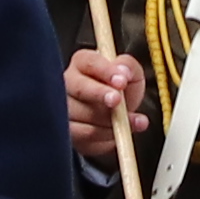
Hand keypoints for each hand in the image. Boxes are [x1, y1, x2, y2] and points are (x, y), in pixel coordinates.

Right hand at [62, 47, 143, 162]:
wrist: (117, 117)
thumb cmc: (121, 90)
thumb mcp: (130, 74)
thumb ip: (128, 67)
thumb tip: (123, 72)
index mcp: (82, 63)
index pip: (90, 62)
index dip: (106, 71)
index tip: (122, 81)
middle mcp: (67, 83)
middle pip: (79, 88)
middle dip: (99, 94)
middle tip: (117, 101)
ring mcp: (64, 109)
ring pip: (83, 116)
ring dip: (110, 120)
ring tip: (135, 122)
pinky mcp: (69, 132)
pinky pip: (85, 136)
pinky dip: (106, 136)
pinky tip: (123, 134)